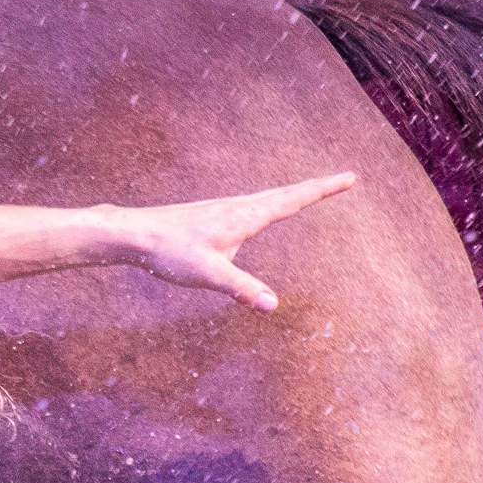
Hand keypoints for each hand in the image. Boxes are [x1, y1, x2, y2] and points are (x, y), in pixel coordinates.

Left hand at [117, 171, 357, 310]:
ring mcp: (223, 209)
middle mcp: (237, 206)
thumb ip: (241, 289)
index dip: (323, 189)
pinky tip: (259, 210)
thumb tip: (272, 305)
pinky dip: (268, 202)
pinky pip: (250, 205)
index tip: (350, 177)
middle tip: (344, 178)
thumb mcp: (209, 274)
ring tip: (310, 191)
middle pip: (285, 194)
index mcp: (245, 215)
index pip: (293, 200)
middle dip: (316, 187)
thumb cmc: (169, 252)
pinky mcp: (210, 215)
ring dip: (292, 193)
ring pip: (266, 198)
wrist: (132, 234)